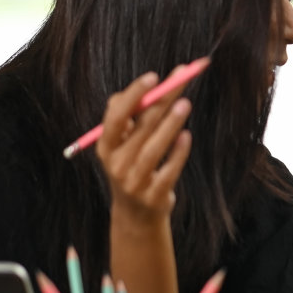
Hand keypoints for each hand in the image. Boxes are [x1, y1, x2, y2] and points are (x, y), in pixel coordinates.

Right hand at [96, 66, 193, 228]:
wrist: (136, 215)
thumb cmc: (132, 168)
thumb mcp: (122, 146)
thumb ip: (130, 118)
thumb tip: (147, 87)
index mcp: (105, 147)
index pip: (116, 117)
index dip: (133, 96)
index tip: (153, 76)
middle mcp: (115, 164)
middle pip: (140, 128)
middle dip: (160, 101)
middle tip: (181, 81)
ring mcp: (134, 182)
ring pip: (152, 150)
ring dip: (169, 125)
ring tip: (185, 104)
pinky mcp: (153, 196)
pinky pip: (168, 172)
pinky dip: (178, 153)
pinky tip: (187, 135)